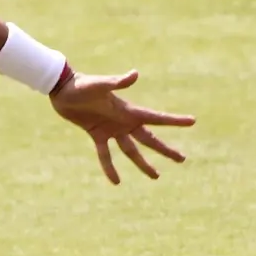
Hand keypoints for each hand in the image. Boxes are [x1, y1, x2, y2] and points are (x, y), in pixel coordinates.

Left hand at [50, 69, 195, 183]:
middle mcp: (123, 121)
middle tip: (182, 159)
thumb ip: (117, 82)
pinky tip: (116, 182)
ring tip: (156, 176)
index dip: (174, 120)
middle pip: (149, 139)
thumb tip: (135, 74)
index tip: (192, 121)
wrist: (62, 88)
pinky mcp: (96, 134)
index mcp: (128, 110)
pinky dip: (109, 167)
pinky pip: (105, 154)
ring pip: (131, 150)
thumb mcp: (99, 84)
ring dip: (143, 163)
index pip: (156, 118)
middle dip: (165, 149)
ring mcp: (111, 129)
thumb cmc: (81, 84)